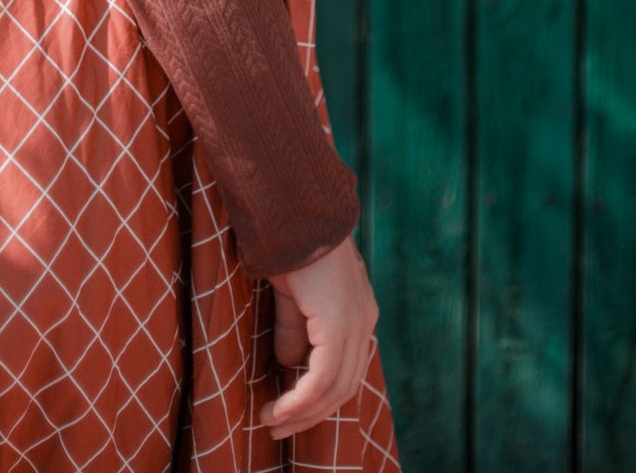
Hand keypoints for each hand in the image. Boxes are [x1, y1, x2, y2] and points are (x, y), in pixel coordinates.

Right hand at [260, 233, 379, 438]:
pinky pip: (323, 378)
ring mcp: (355, 321)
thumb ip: (296, 328)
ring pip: (335, 388)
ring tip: (271, 422)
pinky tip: (279, 408)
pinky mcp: (339, 323)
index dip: (318, 396)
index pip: (346, 368)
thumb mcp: (293, 293)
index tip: (287, 410)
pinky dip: (301, 399)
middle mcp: (364, 319)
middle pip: (344, 386)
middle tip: (276, 426)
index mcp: (358, 309)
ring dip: (302, 412)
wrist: (292, 209)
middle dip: (310, 413)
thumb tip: (289, 364)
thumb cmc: (289, 241)